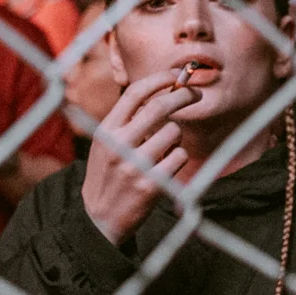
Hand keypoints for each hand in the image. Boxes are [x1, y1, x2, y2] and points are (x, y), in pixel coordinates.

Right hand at [81, 71, 199, 244]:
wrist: (99, 219)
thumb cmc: (108, 175)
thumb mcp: (106, 144)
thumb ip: (126, 121)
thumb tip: (159, 92)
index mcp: (106, 130)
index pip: (135, 93)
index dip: (159, 79)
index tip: (176, 75)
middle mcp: (118, 144)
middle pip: (160, 107)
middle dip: (184, 95)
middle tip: (196, 94)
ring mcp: (135, 165)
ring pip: (174, 132)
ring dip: (176, 137)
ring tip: (164, 149)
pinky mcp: (151, 184)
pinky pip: (179, 157)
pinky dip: (178, 158)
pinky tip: (165, 168)